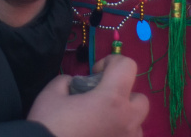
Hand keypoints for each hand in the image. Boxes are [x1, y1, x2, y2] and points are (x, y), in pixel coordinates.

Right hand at [28, 56, 148, 136]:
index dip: (110, 62)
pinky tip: (99, 135)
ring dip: (123, 118)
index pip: (128, 66)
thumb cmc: (50, 125)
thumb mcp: (51, 93)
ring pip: (137, 124)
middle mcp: (127, 121)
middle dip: (123, 94)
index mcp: (112, 99)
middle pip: (140, 99)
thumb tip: (74, 85)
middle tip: (100, 99)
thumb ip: (67, 82)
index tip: (94, 74)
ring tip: (101, 121)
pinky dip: (119, 134)